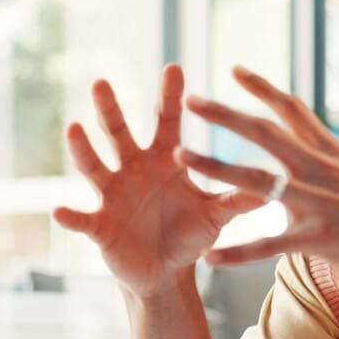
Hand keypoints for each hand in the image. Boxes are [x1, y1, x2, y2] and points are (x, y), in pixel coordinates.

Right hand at [52, 65, 265, 297]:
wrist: (165, 271)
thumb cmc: (190, 234)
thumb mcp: (216, 214)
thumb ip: (238, 198)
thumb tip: (277, 183)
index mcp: (164, 160)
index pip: (166, 121)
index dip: (170, 96)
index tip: (174, 67)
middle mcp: (133, 169)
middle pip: (119, 133)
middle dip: (111, 109)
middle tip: (102, 82)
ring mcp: (112, 194)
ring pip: (94, 166)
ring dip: (83, 149)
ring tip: (74, 128)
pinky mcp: (99, 225)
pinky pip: (83, 218)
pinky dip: (71, 216)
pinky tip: (61, 210)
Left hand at [175, 66, 338, 298]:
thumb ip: (337, 168)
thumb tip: (319, 154)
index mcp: (336, 155)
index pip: (295, 111)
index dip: (263, 89)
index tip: (234, 70)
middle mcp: (326, 171)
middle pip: (268, 134)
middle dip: (226, 115)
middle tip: (190, 100)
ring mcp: (323, 203)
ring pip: (259, 181)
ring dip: (216, 167)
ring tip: (181, 156)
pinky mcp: (322, 238)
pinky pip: (269, 244)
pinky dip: (237, 252)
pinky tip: (207, 257)